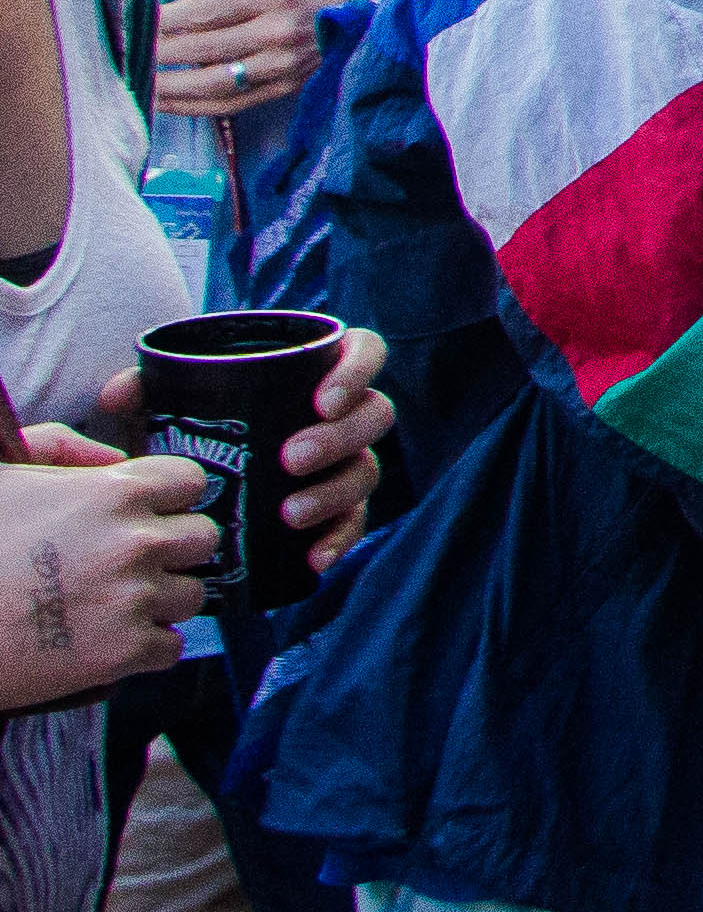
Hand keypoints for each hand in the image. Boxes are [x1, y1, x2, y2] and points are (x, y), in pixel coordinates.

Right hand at [0, 449, 213, 705]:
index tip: (145, 515)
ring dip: (159, 600)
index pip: (190, 482)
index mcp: (114, 491)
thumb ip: (63, 447)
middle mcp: (136, 542)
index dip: (167, 499)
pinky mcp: (123, 654)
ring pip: (191, 595)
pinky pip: (171, 648)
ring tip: (110, 604)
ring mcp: (134, 599)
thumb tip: (114, 458)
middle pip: (201, 539)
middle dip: (170, 549)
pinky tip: (105, 640)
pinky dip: (146, 648)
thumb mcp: (6, 474)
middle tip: (127, 563)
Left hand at [95, 328, 394, 570]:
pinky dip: (339, 540)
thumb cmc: (195, 432)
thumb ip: (145, 391)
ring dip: (334, 492)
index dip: (355, 372)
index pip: (364, 352)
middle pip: (374, 414)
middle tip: (290, 459)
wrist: (194, 494)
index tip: (321, 401)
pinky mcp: (340, 511)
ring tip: (290, 515)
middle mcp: (343, 417)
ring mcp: (346, 464)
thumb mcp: (170, 409)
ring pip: (367, 470)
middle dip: (338, 438)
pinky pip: (355, 524)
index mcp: (317, 374)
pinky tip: (314, 558)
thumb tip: (119, 393)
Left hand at [150, 0, 373, 118]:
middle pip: (201, 48)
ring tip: (135, 81)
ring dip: (167, 85)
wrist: (383, 21)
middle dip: (155, 51)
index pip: (206, 10)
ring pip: (211, 82)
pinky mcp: (284, 89)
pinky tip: (167, 101)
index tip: (136, 19)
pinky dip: (193, 106)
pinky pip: (229, 105)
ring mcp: (281, 66)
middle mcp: (278, 33)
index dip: (164, 18)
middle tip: (122, 50)